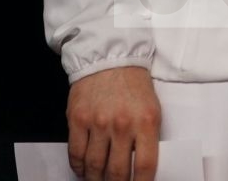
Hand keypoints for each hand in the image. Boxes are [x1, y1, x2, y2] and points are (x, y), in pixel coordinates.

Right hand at [66, 65, 159, 180]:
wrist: (111, 59)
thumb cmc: (134, 85)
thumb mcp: (151, 108)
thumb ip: (147, 136)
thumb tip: (140, 165)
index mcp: (146, 121)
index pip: (146, 164)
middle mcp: (122, 124)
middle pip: (118, 171)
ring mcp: (98, 123)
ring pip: (95, 166)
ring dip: (96, 179)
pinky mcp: (78, 120)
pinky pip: (76, 154)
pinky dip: (79, 167)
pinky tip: (83, 171)